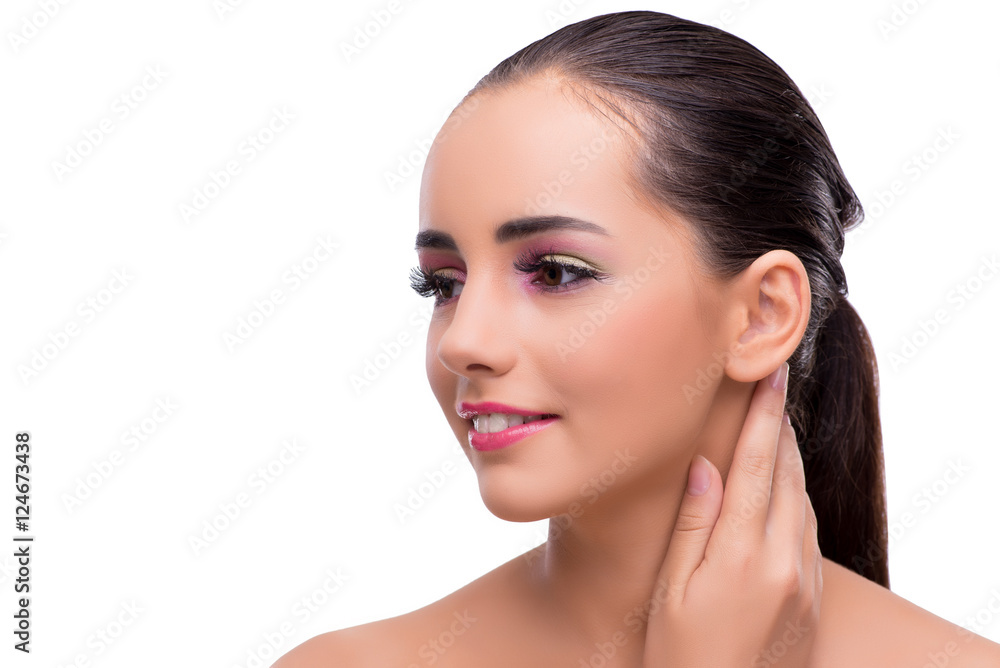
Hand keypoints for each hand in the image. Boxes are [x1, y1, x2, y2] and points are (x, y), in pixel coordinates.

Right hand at [641, 362, 821, 667]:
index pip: (758, 466)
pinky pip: (809, 531)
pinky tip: (784, 489)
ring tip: (777, 426)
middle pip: (788, 475)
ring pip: (803, 500)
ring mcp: (805, 580)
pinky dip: (797, 497)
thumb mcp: (673, 592)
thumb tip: (705, 465)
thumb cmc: (683, 658)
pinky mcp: (813, 597)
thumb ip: (692, 525)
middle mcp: (785, 561)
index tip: (771, 376)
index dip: (765, 417)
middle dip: (781, 427)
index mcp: (744, 554)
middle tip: (774, 385)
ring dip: (790, 459)